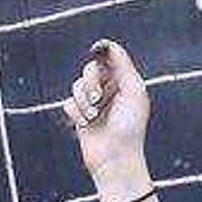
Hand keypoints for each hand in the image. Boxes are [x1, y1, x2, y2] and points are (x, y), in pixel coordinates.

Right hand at [62, 41, 154, 192]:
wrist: (115, 157)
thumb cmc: (130, 126)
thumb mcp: (133, 90)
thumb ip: (122, 65)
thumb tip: (108, 45)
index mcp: (124, 81)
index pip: (109, 57)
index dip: (102, 51)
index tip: (96, 50)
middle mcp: (108, 89)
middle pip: (90, 69)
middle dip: (91, 82)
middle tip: (97, 99)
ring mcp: (92, 102)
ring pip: (76, 85)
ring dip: (83, 100)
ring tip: (93, 116)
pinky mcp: (79, 115)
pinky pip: (68, 103)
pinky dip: (76, 113)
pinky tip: (87, 124)